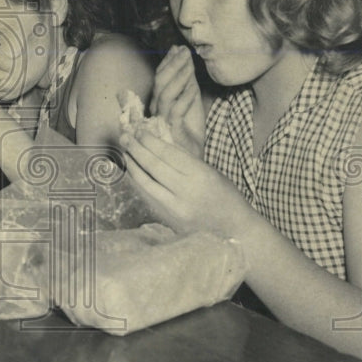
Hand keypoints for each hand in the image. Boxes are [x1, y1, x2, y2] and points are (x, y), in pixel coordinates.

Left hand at [121, 130, 253, 237]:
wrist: (235, 230)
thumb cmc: (225, 197)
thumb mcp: (209, 171)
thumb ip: (185, 159)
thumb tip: (159, 142)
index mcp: (201, 174)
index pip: (168, 153)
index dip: (150, 141)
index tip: (139, 131)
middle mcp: (187, 191)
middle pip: (154, 166)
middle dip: (137, 149)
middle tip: (125, 137)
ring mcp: (177, 207)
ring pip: (147, 183)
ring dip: (133, 166)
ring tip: (125, 153)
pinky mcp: (170, 219)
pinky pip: (149, 197)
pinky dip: (139, 183)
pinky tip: (133, 173)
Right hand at [149, 45, 204, 157]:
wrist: (193, 159)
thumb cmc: (190, 131)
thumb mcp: (190, 102)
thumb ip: (186, 83)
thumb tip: (185, 61)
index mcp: (159, 102)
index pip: (159, 77)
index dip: (167, 62)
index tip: (178, 48)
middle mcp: (156, 110)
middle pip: (159, 82)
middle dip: (172, 64)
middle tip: (184, 52)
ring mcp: (162, 120)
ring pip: (166, 94)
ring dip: (179, 77)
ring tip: (189, 64)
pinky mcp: (172, 131)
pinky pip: (176, 111)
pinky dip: (185, 97)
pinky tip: (194, 88)